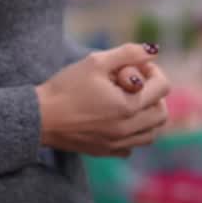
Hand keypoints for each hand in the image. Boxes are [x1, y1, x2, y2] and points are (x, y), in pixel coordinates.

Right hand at [36, 43, 170, 156]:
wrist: (39, 117)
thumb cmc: (65, 87)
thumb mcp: (96, 62)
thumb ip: (128, 53)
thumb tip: (152, 51)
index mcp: (128, 106)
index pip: (162, 88)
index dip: (153, 71)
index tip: (137, 67)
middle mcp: (127, 129)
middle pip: (161, 114)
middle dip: (155, 95)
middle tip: (135, 85)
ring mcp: (117, 144)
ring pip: (151, 134)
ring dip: (148, 116)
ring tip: (129, 102)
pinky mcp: (105, 151)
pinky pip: (132, 147)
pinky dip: (133, 134)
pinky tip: (117, 121)